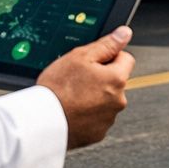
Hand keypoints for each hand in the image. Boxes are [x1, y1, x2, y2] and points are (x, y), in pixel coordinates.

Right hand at [37, 25, 134, 148]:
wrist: (42, 122)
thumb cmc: (59, 88)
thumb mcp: (80, 56)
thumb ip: (107, 44)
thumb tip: (125, 33)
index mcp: (117, 79)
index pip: (126, 58)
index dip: (110, 56)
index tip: (93, 61)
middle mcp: (118, 101)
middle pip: (116, 81)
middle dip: (102, 78)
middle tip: (78, 79)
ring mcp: (108, 119)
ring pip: (106, 100)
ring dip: (95, 96)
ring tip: (72, 96)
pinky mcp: (97, 134)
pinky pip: (97, 118)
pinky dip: (88, 114)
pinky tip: (72, 110)